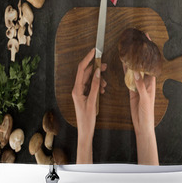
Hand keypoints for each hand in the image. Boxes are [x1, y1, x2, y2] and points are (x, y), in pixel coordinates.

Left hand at [72, 48, 106, 163]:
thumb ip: (94, 85)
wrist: (85, 131)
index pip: (81, 69)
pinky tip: (102, 89)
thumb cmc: (87, 118)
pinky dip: (97, 84)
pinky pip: (90, 85)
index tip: (94, 51)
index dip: (87, 59)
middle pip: (86, 73)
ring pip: (89, 79)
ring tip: (104, 84)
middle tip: (105, 65)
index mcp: (76, 89)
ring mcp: (80, 92)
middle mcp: (76, 89)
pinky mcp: (84, 95)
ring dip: (97, 78)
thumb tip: (97, 72)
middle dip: (95, 68)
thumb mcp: (93, 100)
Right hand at [122, 33, 158, 164]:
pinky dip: (126, 70)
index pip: (151, 62)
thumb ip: (140, 86)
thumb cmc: (147, 112)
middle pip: (143, 63)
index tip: (147, 39)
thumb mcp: (144, 98)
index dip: (150, 50)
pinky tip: (124, 63)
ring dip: (133, 60)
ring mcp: (138, 84)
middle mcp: (145, 81)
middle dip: (140, 52)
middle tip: (136, 40)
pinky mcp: (132, 89)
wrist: (142, 123)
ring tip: (129, 49)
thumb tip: (137, 72)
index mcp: (151, 81)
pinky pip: (129, 77)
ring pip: (135, 69)